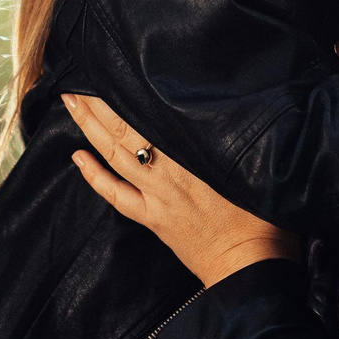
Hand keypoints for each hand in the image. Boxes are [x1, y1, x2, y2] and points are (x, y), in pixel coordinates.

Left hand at [65, 94, 300, 285]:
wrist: (251, 269)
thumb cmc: (267, 219)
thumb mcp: (261, 165)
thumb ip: (238, 134)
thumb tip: (233, 103)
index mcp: (195, 155)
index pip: (153, 115)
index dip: (130, 91)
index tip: (114, 68)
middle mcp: (169, 172)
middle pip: (126, 131)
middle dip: (99, 104)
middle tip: (76, 79)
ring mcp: (157, 197)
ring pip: (115, 156)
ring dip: (90, 129)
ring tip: (71, 103)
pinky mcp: (154, 220)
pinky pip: (116, 196)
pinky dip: (95, 176)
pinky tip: (77, 159)